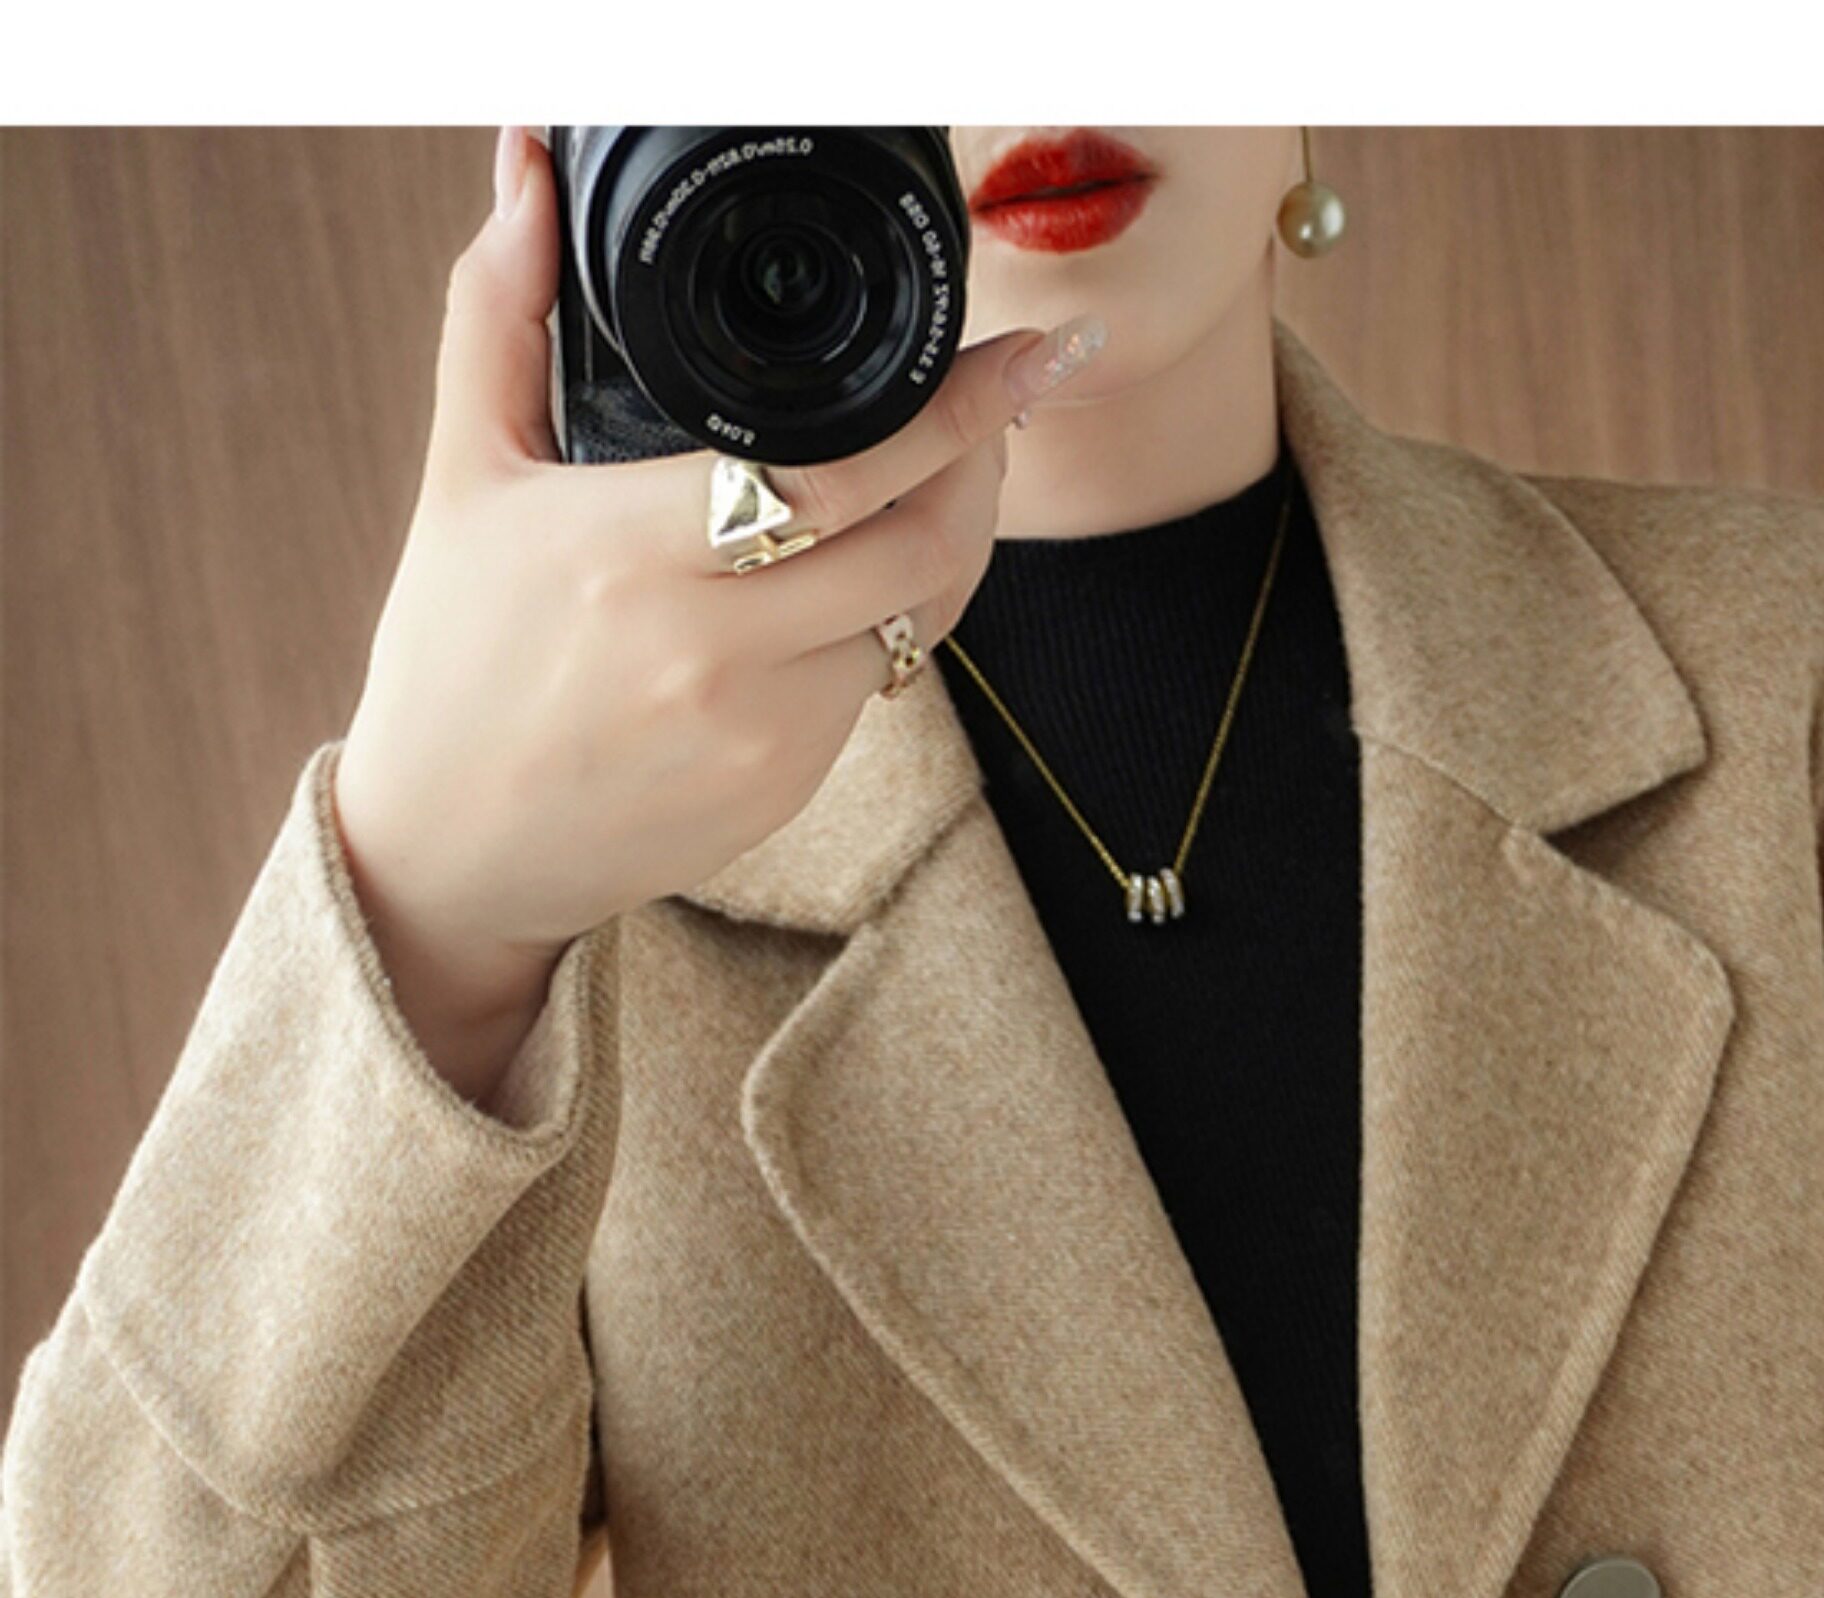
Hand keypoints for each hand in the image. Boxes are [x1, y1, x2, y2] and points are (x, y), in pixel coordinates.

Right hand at [330, 124, 1081, 1014]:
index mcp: (633, 551)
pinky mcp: (787, 785)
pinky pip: (878, 680)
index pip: (840, 474)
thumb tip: (526, 177)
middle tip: (1005, 396)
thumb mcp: (466, 476)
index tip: (1026, 355)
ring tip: (953, 469)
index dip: (956, 413)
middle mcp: (712, 647)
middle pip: (920, 548)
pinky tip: (873, 564)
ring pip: (918, 618)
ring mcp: (763, 729)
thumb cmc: (455, 659)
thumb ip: (498, 315)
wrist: (452, 849)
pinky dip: (894, 613)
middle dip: (987, 464)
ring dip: (955, 538)